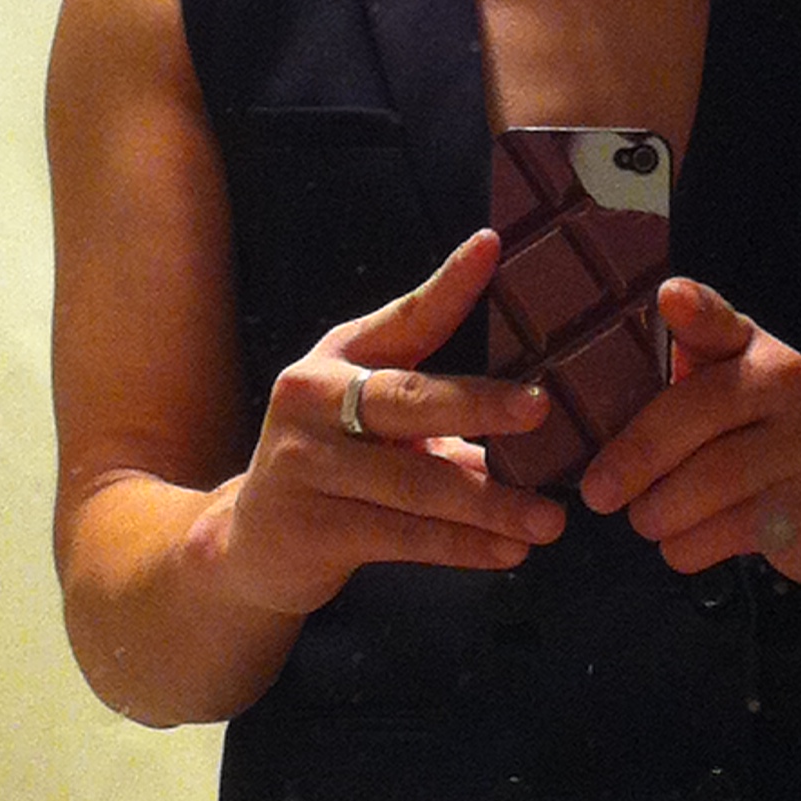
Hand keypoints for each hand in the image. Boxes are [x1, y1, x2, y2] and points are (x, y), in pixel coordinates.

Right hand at [189, 230, 564, 615]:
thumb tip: (538, 415)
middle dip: (479, 405)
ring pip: (416, 482)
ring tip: (550, 519)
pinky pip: (404, 538)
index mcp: (339, 359)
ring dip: (490, 503)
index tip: (490, 247)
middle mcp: (315, 400)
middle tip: (541, 409)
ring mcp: (307, 465)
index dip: (448, 285)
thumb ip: (436, 406)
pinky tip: (509, 552)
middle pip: (409, 400)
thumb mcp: (369, 417)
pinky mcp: (313, 528)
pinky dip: (462, 546)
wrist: (251, 545)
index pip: (404, 318)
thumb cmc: (335, 465)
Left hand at [578, 278, 800, 582]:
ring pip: (706, 484)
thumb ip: (687, 366)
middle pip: (693, 416)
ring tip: (647, 518)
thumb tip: (629, 349)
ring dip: (657, 512)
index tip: (671, 296)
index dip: (697, 311)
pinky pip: (725, 532)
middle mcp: (788, 389)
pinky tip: (683, 542)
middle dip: (634, 460)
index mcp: (759, 352)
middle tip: (597, 492)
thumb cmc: (768, 436)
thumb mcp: (736, 390)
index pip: (722, 324)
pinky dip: (688, 546)